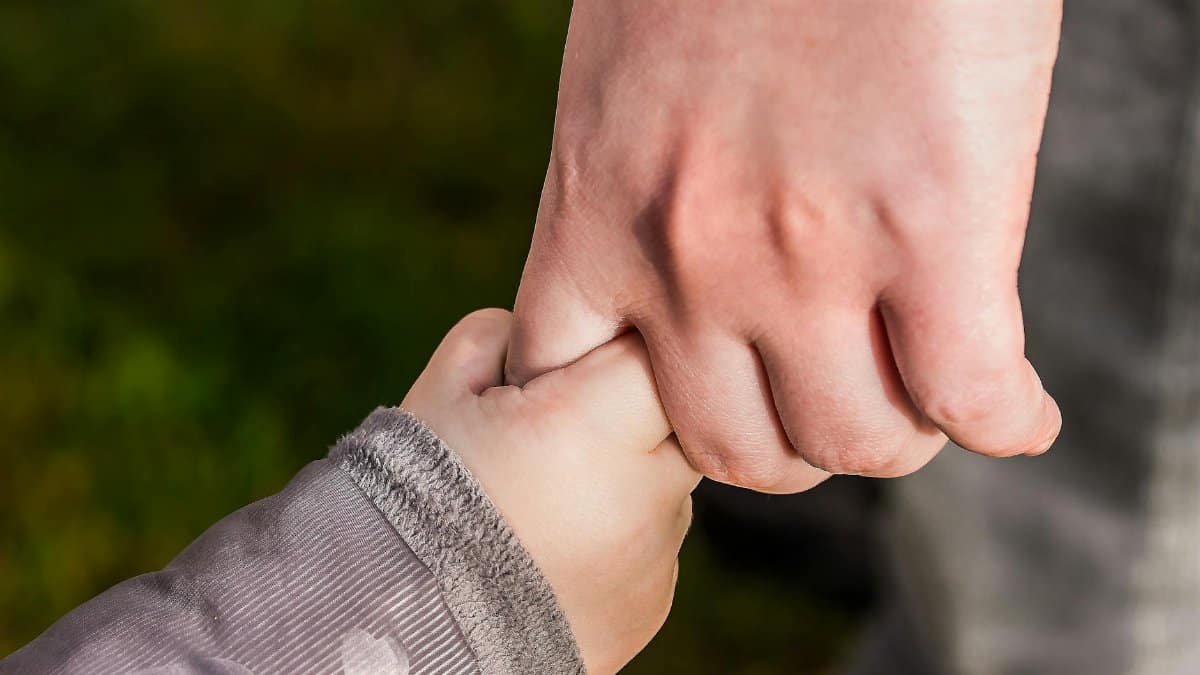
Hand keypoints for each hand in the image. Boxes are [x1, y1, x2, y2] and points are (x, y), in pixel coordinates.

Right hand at [402, 309, 698, 673]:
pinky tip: (554, 544)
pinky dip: (618, 531)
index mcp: (592, 424)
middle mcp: (643, 491)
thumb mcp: (442, 393)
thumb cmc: (412, 499)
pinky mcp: (653, 601)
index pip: (654, 350)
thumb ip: (505, 336)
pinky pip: (654, 540)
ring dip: (626, 473)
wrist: (404, 631)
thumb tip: (550, 332)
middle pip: (678, 415)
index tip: (574, 366)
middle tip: (561, 428)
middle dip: (629, 408)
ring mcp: (655, 553)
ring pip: (668, 480)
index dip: (614, 346)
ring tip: (546, 497)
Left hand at [508, 0, 1063, 491]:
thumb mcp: (625, 81)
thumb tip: (686, 265)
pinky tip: (1017, 408)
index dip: (630, 422)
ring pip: (852, 444)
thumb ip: (639, 187)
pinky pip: (969, 398)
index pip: (566, 390)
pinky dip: (1004, 422)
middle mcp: (686, 259)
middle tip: (832, 399)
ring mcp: (806, 257)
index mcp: (597, 209)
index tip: (688, 399)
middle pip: (732, 449)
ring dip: (894, 435)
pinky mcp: (932, 231)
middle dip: (787, 442)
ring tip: (923, 397)